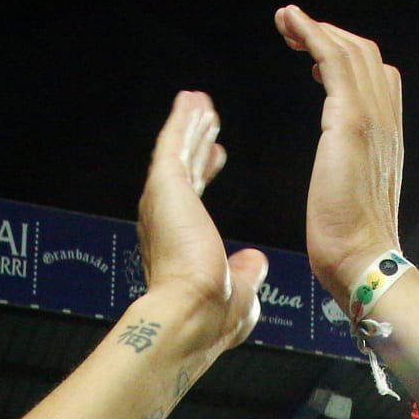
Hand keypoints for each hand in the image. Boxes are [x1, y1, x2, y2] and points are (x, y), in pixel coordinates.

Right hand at [136, 90, 268, 352]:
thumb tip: (256, 262)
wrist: (192, 317)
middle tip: (208, 119)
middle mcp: (166, 221)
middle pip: (185, 171)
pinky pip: (173, 145)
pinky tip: (192, 100)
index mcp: (181, 243)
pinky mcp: (164, 187)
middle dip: (197, 144)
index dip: (207, 173)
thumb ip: (246, 273)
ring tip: (200, 102)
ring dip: (189, 127)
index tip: (219, 154)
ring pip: (178, 154)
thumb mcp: (240, 292)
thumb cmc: (212, 317)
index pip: (195, 199)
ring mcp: (162, 202)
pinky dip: (182, 122)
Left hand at [274, 5, 402, 299]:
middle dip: (328, 35)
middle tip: (293, 31)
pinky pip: (333, 60)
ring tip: (286, 22)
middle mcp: (386, 119)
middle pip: (364, 54)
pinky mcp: (351, 120)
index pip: (375, 77)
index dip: (343, 59)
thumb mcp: (353, 195)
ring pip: (350, 50)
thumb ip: (350, 170)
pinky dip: (312, 33)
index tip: (311, 60)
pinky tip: (291, 23)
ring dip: (315, 28)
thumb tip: (338, 167)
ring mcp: (372, 116)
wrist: (362, 258)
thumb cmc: (352, 242)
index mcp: (388, 136)